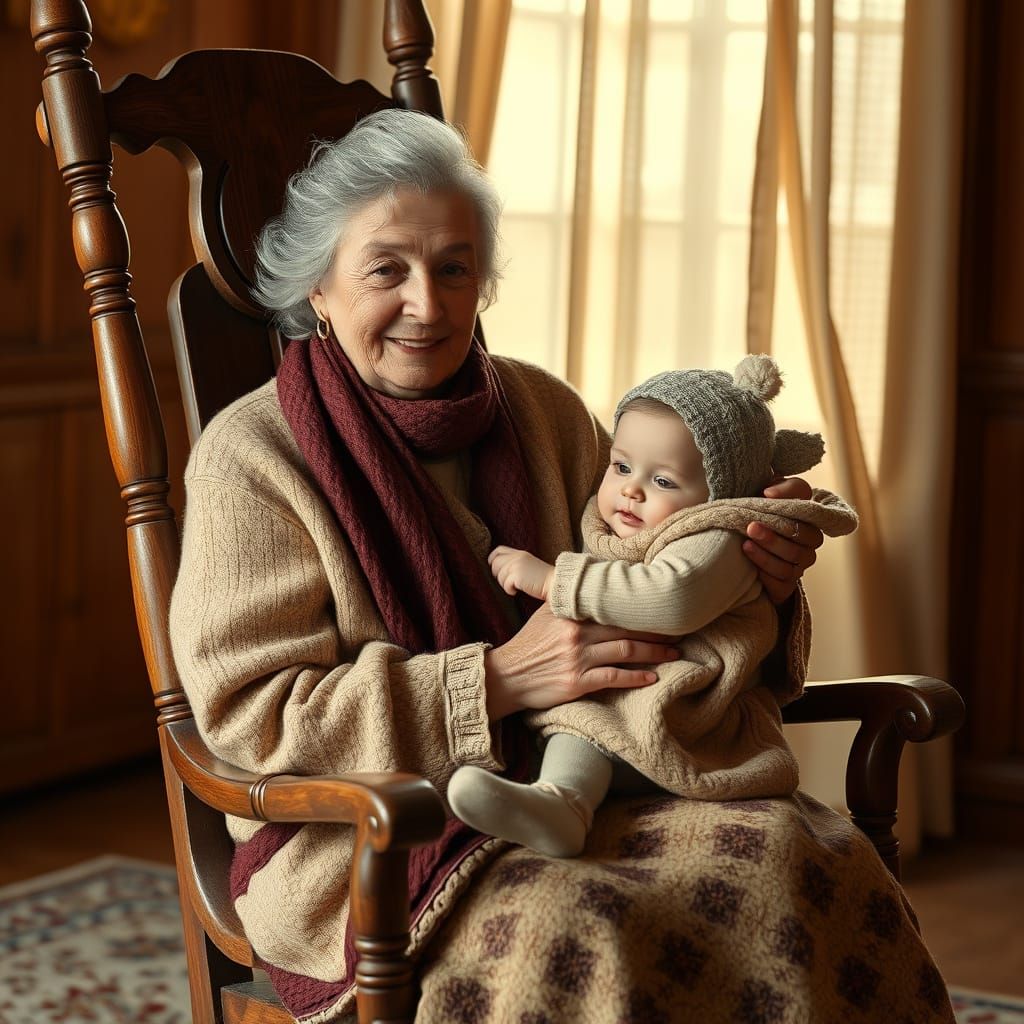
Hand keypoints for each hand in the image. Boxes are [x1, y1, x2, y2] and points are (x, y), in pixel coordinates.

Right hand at [483, 603, 679, 719]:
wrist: (506, 676)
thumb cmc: (529, 644)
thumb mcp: (545, 613)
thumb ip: (570, 601)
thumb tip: (595, 584)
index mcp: (571, 612)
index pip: (613, 605)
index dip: (640, 607)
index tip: (661, 608)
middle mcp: (576, 632)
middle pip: (627, 627)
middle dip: (657, 630)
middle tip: (679, 631)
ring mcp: (577, 657)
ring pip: (626, 650)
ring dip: (654, 653)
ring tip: (673, 654)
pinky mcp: (577, 681)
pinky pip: (614, 677)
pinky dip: (636, 677)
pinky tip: (652, 678)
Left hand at [488, 545, 553, 599]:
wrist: (556, 583)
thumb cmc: (544, 579)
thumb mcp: (530, 565)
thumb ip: (517, 563)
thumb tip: (499, 569)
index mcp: (520, 553)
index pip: (499, 550)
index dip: (493, 559)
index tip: (495, 568)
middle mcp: (517, 557)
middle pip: (495, 563)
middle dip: (498, 574)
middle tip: (509, 581)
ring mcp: (517, 565)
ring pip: (499, 576)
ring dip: (506, 584)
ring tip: (517, 587)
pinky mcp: (518, 575)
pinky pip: (505, 585)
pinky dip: (510, 590)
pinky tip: (517, 591)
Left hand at [743, 476, 822, 603]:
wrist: (747, 542)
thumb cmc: (762, 513)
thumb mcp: (769, 493)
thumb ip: (778, 487)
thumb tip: (769, 493)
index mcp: (809, 520)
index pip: (808, 511)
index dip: (790, 504)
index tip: (765, 497)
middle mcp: (809, 544)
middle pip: (800, 543)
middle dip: (774, 536)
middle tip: (751, 527)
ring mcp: (799, 566)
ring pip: (789, 565)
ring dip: (766, 556)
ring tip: (745, 545)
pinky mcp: (786, 585)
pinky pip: (781, 584)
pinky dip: (766, 576)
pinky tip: (751, 568)